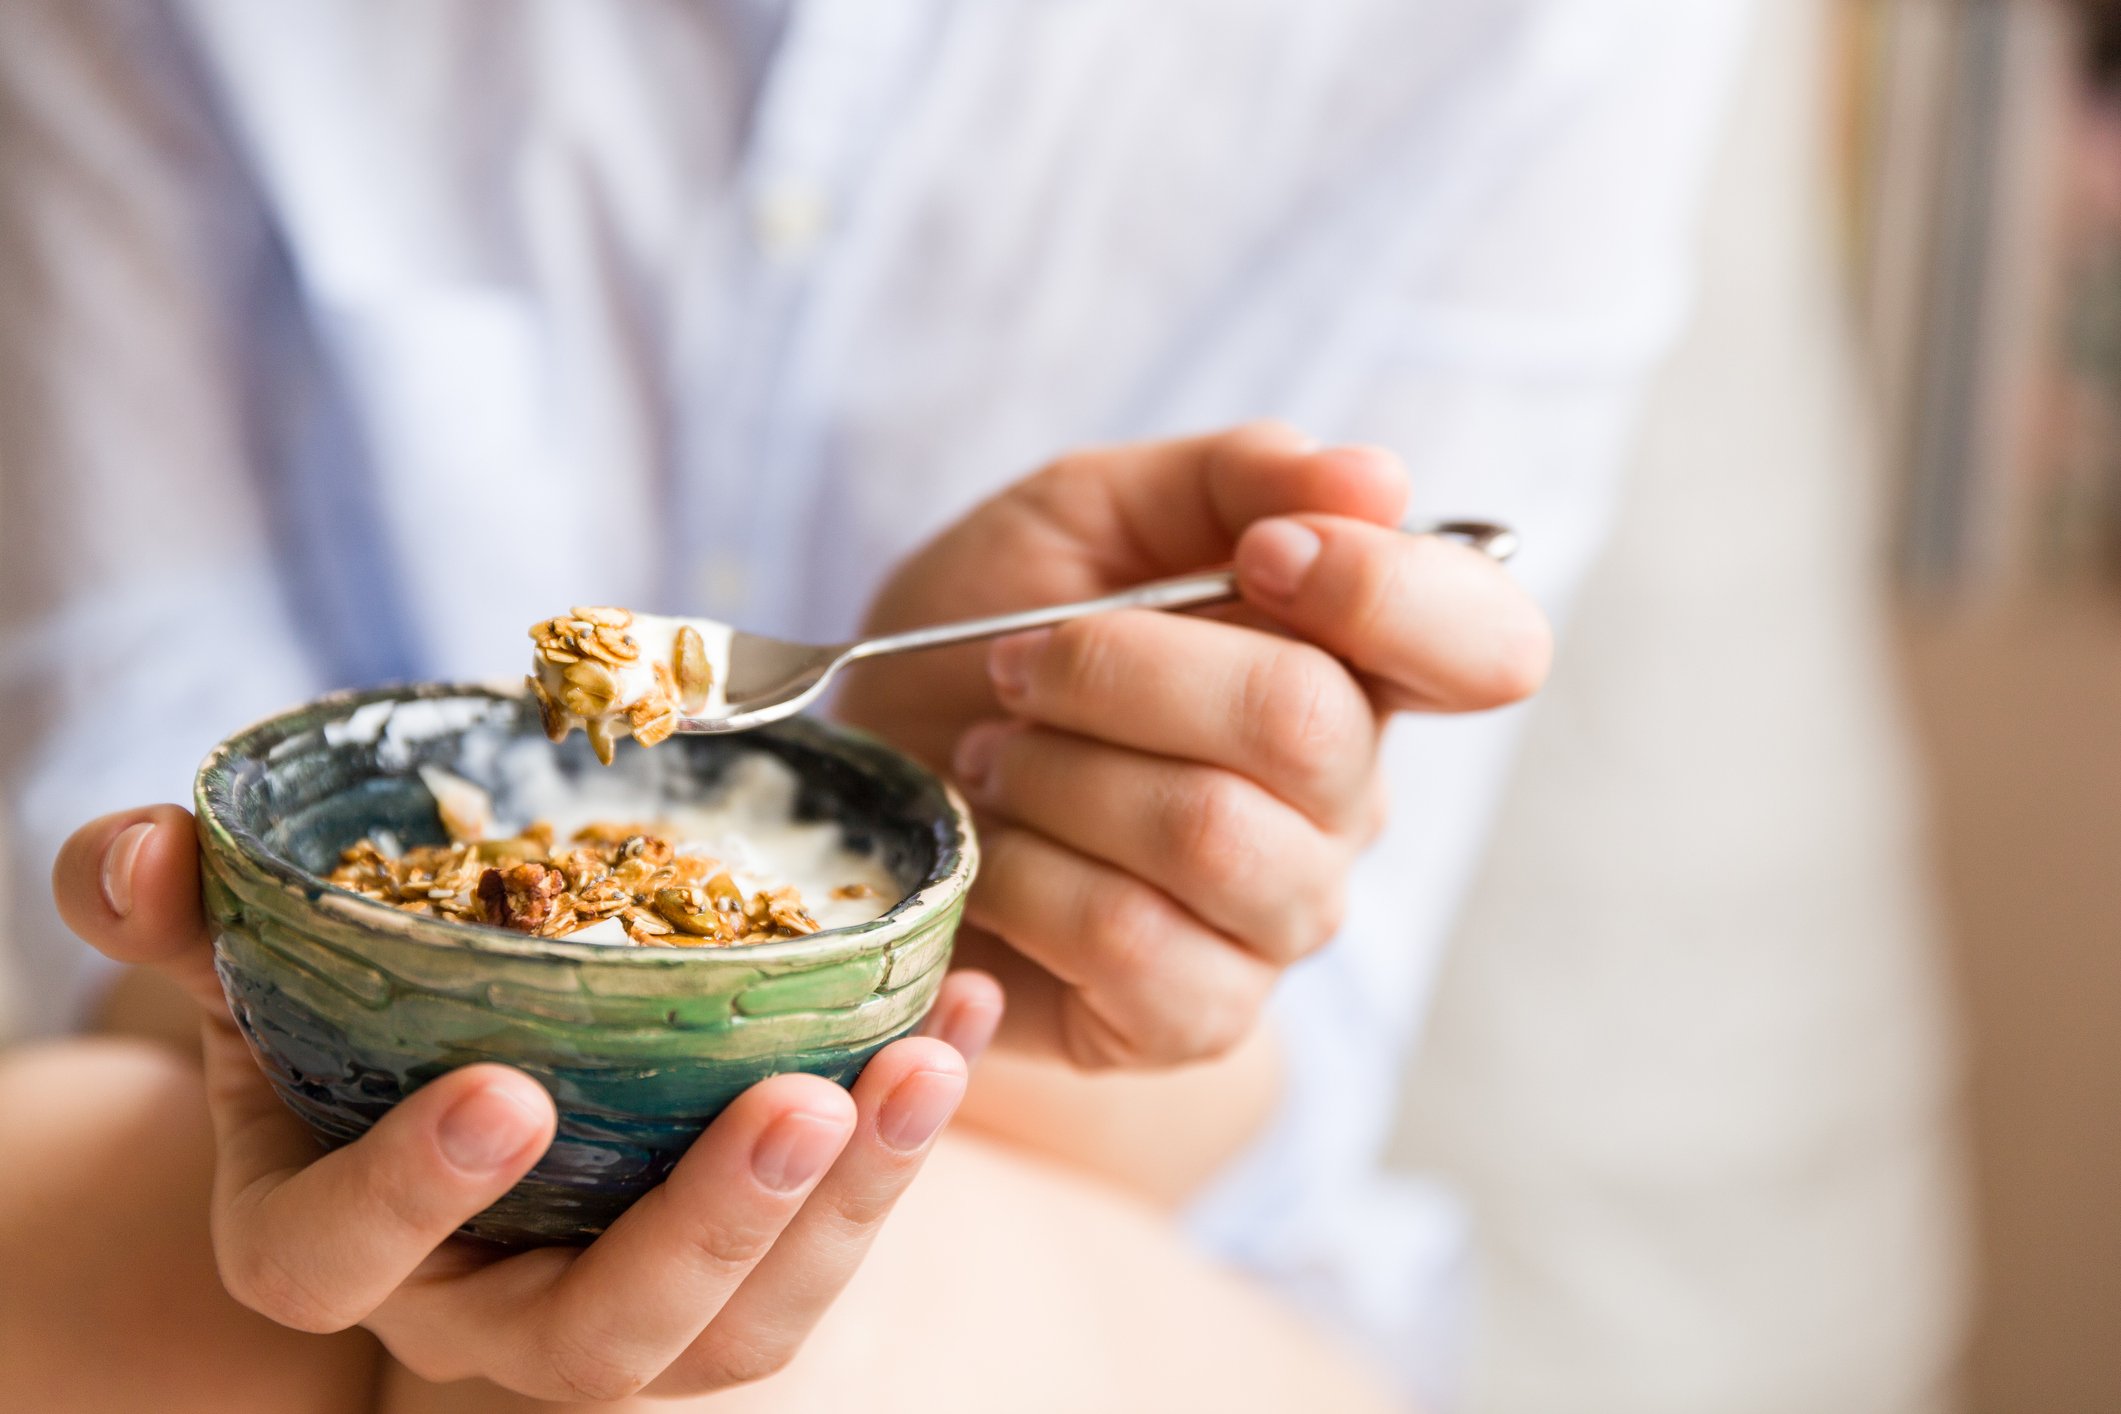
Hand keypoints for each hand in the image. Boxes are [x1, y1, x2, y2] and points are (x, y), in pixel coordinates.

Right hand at [53, 806, 1003, 1400]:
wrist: (470, 1078)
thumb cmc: (356, 1024)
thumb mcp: (264, 967)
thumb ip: (193, 914)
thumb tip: (136, 851)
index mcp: (336, 1240)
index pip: (334, 1262)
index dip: (409, 1195)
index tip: (504, 1091)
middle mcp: (486, 1311)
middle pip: (593, 1340)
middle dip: (700, 1230)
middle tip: (798, 1105)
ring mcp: (631, 1315)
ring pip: (746, 1328)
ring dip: (851, 1203)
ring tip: (923, 1062)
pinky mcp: (744, 1287)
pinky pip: (838, 1251)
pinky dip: (912, 1141)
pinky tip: (961, 1010)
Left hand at [836, 421, 1548, 1067]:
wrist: (868, 798)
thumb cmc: (980, 643)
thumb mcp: (1082, 515)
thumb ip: (1230, 478)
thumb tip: (1376, 480)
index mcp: (1347, 663)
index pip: (1485, 644)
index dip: (1388, 591)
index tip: (1264, 554)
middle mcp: (1341, 800)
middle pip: (1307, 721)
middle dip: (1122, 669)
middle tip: (1016, 666)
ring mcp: (1277, 919)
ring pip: (1216, 834)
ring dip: (1061, 774)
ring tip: (990, 760)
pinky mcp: (1193, 1016)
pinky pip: (1137, 943)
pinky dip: (1031, 881)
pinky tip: (994, 856)